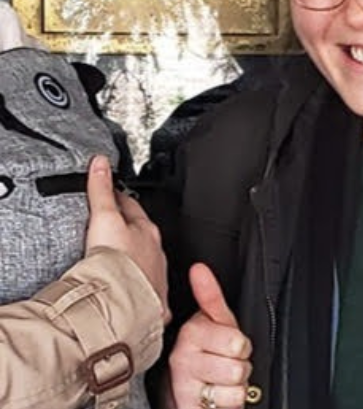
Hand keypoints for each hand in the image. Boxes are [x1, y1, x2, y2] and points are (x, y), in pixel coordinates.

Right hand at [85, 154, 169, 321]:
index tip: (111, 193)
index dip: (118, 198)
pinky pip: (145, 287)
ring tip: (118, 256)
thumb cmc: (119, 263)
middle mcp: (156, 252)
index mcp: (146, 230)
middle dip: (129, 227)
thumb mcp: (106, 219)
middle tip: (113, 222)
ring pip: (146, 259)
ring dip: (135, 256)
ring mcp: (155, 276)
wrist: (125, 306)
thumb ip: (101, 191)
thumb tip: (100, 162)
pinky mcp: (151, 300)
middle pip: (141, 233)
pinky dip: (137, 284)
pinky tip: (127, 289)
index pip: (131, 206)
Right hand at [168, 263, 252, 408]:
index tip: (230, 345)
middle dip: (240, 368)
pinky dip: (228, 405)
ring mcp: (184, 387)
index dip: (241, 346)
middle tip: (227, 364)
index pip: (238, 343)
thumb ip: (210, 295)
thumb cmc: (207, 349)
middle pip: (238, 369)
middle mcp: (182, 360)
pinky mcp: (188, 408)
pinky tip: (217, 396)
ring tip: (222, 381)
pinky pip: (226, 408)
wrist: (183, 387)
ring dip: (234, 388)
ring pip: (234, 392)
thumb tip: (199, 268)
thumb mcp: (214, 320)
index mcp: (191, 334)